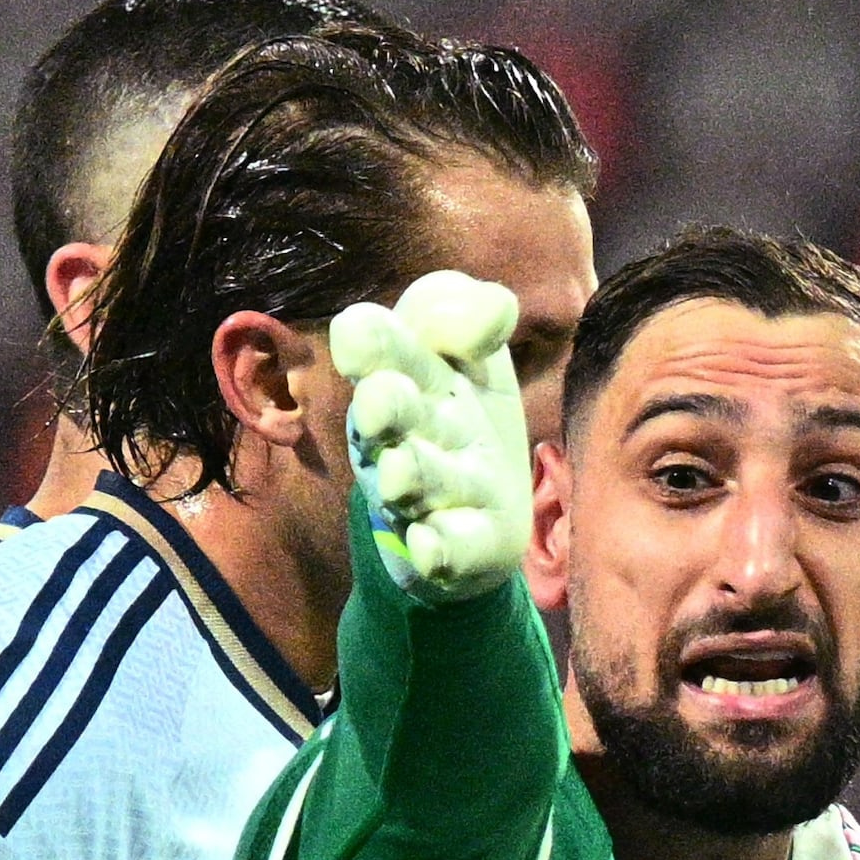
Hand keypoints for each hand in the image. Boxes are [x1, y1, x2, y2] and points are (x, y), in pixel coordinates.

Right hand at [331, 270, 529, 600]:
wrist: (483, 508)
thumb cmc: (464, 411)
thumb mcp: (469, 348)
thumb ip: (465, 315)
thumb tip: (498, 310)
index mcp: (399, 374)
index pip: (371, 345)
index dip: (367, 341)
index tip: (361, 334)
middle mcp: (403, 432)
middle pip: (386, 416)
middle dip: (384, 408)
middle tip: (382, 401)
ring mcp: (429, 493)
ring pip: (415, 482)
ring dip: (411, 475)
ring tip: (403, 471)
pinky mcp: (462, 546)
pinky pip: (445, 550)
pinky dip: (437, 549)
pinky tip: (431, 545)